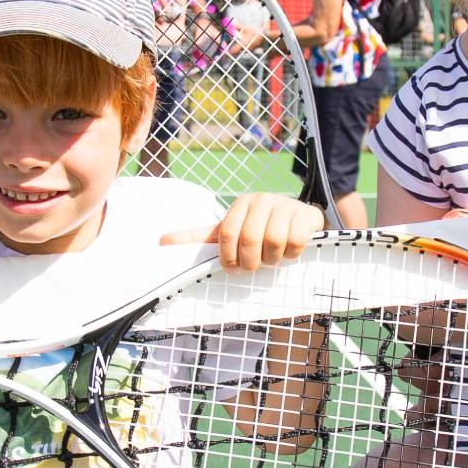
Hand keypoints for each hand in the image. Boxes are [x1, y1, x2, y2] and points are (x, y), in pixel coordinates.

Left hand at [171, 194, 324, 270]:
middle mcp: (261, 200)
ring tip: (272, 257)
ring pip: (274, 242)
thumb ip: (198, 237)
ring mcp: (285, 205)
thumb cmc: (259, 228)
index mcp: (240, 204)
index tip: (232, 267)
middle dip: (250, 261)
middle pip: (250, 239)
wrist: (299, 218)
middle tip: (253, 266)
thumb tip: (162, 242)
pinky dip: (291, 254)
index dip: (228, 257)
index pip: (225, 233)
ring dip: (272, 259)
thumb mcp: (229, 231)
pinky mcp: (305, 215)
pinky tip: (289, 251)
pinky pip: (294, 242)